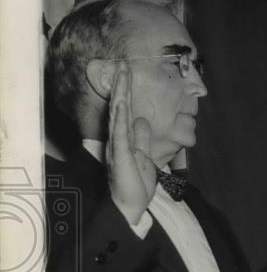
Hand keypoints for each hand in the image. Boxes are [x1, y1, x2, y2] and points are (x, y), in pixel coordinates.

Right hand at [106, 63, 156, 223]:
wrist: (129, 206)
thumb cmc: (135, 183)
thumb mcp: (144, 156)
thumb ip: (142, 139)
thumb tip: (142, 120)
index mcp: (124, 139)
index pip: (125, 110)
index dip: (127, 92)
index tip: (128, 73)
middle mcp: (117, 139)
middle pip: (119, 108)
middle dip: (122, 86)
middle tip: (123, 65)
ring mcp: (117, 147)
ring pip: (118, 116)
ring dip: (121, 95)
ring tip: (122, 76)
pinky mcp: (119, 157)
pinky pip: (120, 135)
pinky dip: (121, 119)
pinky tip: (122, 105)